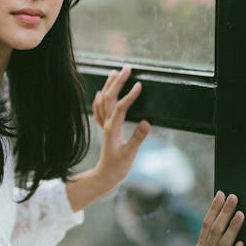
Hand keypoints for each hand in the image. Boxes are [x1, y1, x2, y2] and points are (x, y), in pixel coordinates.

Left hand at [92, 65, 150, 191]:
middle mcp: (106, 124)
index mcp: (113, 129)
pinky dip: (100, 99)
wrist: (105, 176)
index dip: (129, 96)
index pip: (120, 107)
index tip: (139, 85)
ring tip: (115, 72)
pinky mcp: (104, 129)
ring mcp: (104, 125)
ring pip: (103, 100)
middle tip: (127, 68)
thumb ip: (138, 138)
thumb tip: (147, 122)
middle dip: (117, 82)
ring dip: (109, 85)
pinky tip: (101, 92)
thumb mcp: (131, 154)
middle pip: (109, 98)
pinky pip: (98, 110)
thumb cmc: (118, 167)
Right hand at [182, 191, 243, 245]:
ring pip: (222, 244)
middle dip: (224, 212)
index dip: (213, 208)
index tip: (220, 195)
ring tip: (240, 215)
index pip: (206, 223)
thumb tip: (215, 224)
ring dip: (232, 229)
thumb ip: (206, 243)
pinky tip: (241, 245)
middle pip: (214, 230)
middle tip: (233, 198)